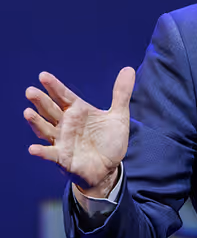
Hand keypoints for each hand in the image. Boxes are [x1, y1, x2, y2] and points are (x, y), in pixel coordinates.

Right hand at [24, 68, 135, 194]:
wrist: (109, 168)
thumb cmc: (109, 141)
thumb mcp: (118, 116)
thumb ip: (121, 94)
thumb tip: (129, 69)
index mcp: (77, 111)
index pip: (63, 95)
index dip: (54, 86)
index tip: (43, 75)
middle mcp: (66, 124)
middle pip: (50, 110)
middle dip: (40, 100)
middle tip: (30, 91)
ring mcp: (62, 141)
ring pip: (45, 129)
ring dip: (36, 122)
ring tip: (27, 113)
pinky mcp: (62, 158)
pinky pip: (50, 154)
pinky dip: (41, 151)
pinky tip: (33, 149)